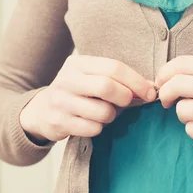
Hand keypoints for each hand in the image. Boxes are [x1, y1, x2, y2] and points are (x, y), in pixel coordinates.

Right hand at [20, 55, 156, 142]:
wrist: (41, 111)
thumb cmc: (78, 92)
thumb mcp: (91, 77)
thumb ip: (117, 79)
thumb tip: (151, 88)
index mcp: (78, 63)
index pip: (114, 67)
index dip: (136, 81)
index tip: (150, 93)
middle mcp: (67, 79)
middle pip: (107, 86)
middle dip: (125, 98)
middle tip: (126, 103)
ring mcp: (60, 101)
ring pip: (103, 112)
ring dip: (111, 116)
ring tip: (104, 113)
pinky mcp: (58, 122)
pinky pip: (93, 128)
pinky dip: (99, 128)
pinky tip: (91, 122)